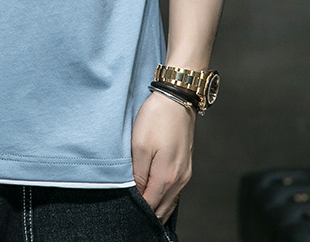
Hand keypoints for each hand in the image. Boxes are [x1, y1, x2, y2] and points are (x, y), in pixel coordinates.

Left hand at [131, 91, 195, 222]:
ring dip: (156, 205)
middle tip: (129, 209)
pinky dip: (163, 196)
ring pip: (169, 201)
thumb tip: (137, 195)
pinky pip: (174, 190)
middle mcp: (179, 180)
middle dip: (147, 211)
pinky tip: (153, 191)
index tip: (123, 208)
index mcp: (166, 177)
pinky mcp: (186, 165)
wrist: (177, 98)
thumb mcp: (140, 146)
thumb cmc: (156, 119)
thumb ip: (138, 174)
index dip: (137, 210)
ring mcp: (185, 173)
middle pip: (162, 208)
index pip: (150, 206)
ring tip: (139, 203)